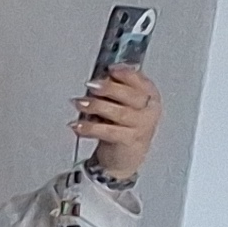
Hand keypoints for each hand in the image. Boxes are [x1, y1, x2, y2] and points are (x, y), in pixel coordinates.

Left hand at [73, 65, 161, 180]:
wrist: (125, 157)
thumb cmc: (122, 125)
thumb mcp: (121, 103)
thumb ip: (114, 89)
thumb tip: (102, 76)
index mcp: (150, 96)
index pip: (141, 81)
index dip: (126, 74)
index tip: (110, 69)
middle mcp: (149, 110)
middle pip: (131, 95)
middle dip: (110, 88)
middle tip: (91, 85)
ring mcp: (141, 126)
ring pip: (119, 113)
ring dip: (96, 106)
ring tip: (79, 103)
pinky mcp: (128, 141)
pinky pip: (108, 132)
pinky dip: (90, 128)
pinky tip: (77, 125)